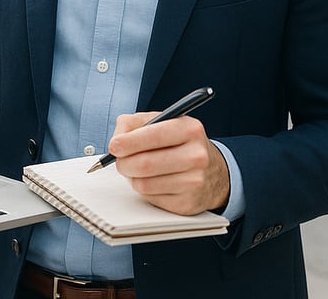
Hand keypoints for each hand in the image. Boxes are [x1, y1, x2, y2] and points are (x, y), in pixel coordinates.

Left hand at [108, 112, 229, 215]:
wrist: (213, 171)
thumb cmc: (180, 143)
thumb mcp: (163, 122)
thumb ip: (134, 124)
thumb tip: (116, 141)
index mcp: (190, 129)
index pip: (153, 136)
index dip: (127, 142)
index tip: (114, 146)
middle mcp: (196, 155)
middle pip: (144, 164)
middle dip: (124, 163)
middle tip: (120, 161)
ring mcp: (194, 181)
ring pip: (144, 184)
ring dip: (133, 178)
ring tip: (139, 170)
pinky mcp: (187, 204)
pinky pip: (151, 199)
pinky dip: (145, 190)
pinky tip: (154, 182)